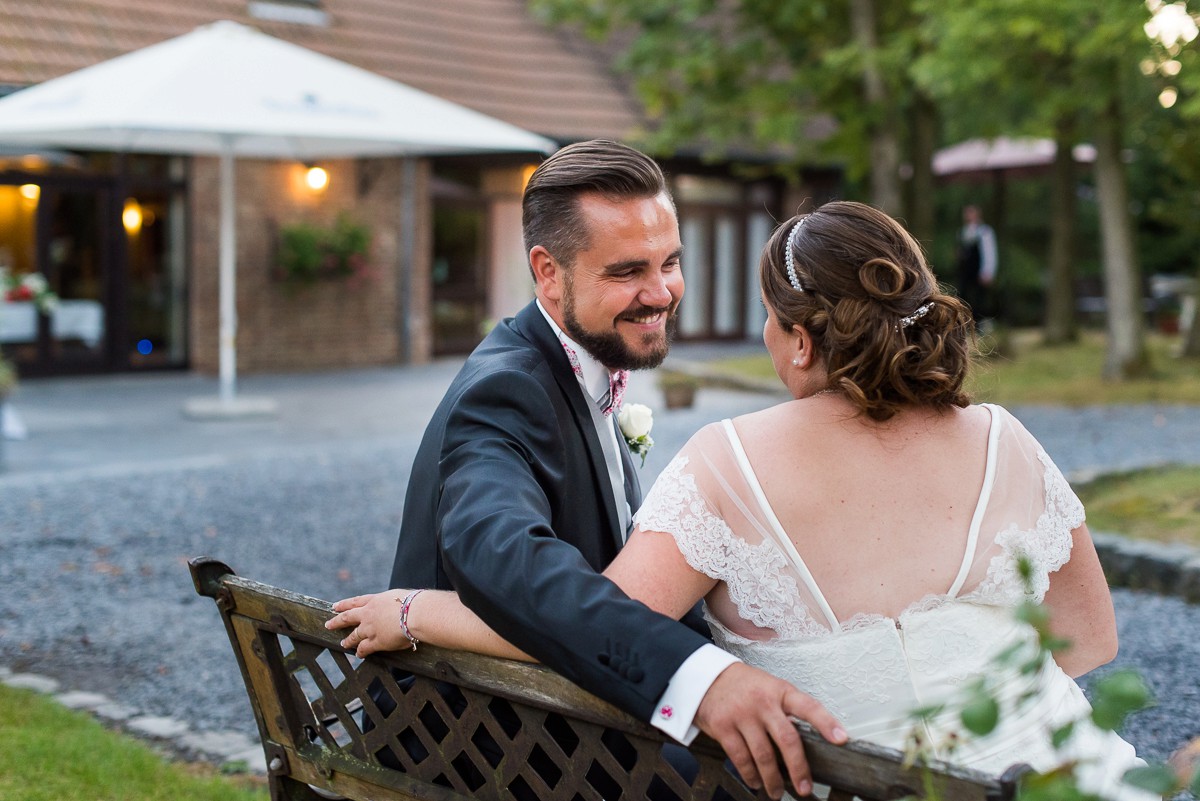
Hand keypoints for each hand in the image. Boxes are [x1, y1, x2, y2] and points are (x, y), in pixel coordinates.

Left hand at [325, 589, 411, 656]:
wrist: (415, 613)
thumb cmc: (413, 603)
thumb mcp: (400, 596)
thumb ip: (393, 602)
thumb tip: (398, 605)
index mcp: (374, 600)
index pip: (355, 601)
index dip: (344, 604)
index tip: (335, 606)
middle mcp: (368, 614)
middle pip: (348, 617)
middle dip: (337, 621)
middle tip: (328, 625)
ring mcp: (370, 628)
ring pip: (354, 635)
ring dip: (348, 640)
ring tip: (343, 644)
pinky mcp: (376, 641)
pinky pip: (365, 648)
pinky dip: (361, 652)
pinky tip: (358, 655)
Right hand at [694, 663, 846, 799]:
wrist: (707, 677)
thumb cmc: (745, 686)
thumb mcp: (770, 687)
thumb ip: (786, 710)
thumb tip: (808, 741)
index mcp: (780, 691)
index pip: (808, 706)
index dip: (826, 723)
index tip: (841, 739)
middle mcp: (762, 702)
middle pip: (787, 739)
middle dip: (798, 768)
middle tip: (804, 788)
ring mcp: (742, 714)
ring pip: (763, 755)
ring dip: (772, 779)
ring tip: (777, 792)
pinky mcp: (723, 726)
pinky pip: (740, 757)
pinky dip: (750, 774)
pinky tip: (755, 781)